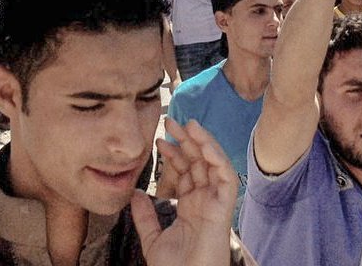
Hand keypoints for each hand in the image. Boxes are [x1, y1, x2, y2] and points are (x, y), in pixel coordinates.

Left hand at [135, 118, 235, 265]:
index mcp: (191, 208)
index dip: (175, 154)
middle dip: (187, 140)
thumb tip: (134, 194)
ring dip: (202, 142)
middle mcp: (205, 202)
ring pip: (214, 165)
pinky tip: (204, 144)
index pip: (186, 173)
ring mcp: (215, 204)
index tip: (160, 140)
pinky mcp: (223, 209)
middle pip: (199, 163)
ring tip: (188, 124)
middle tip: (170, 121)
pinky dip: (217, 158)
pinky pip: (226, 178)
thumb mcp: (153, 239)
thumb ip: (145, 217)